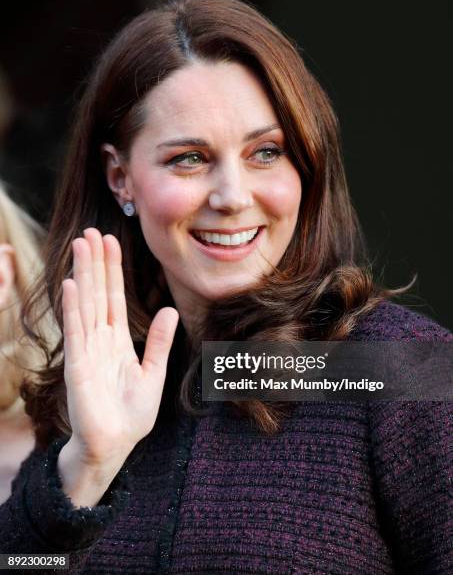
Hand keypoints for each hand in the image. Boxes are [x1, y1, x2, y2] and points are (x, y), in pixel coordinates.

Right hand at [61, 228, 178, 468]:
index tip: (111, 242)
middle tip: (92, 232)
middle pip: (97, 293)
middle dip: (95, 263)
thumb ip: (159, 341)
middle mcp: (100, 340)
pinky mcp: (78, 366)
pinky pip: (76, 331)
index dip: (113, 270)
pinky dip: (73, 308)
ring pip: (86, 304)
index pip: (113, 297)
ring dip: (83, 274)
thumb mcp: (153, 372)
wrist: (115, 445)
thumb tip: (170, 310)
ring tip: (81, 245)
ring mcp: (87, 350)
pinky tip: (71, 284)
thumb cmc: (132, 414)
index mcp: (117, 341)